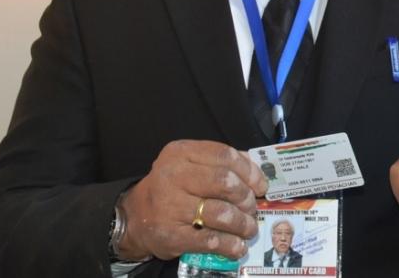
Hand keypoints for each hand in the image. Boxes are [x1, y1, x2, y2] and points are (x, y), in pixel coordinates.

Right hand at [119, 140, 267, 260]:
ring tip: (248, 229)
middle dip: (246, 198)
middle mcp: (172, 176)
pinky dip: (230, 244)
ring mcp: (170, 206)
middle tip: (251, 208)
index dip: (249, 171)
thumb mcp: (190, 164)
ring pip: (221, 213)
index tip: (261, 186)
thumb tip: (257, 173)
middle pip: (225, 183)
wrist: (136, 216)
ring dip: (243, 224)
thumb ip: (222, 163)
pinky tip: (237, 246)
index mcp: (181, 153)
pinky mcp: (171, 235)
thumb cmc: (172, 188)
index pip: (224, 155)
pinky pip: (210, 240)